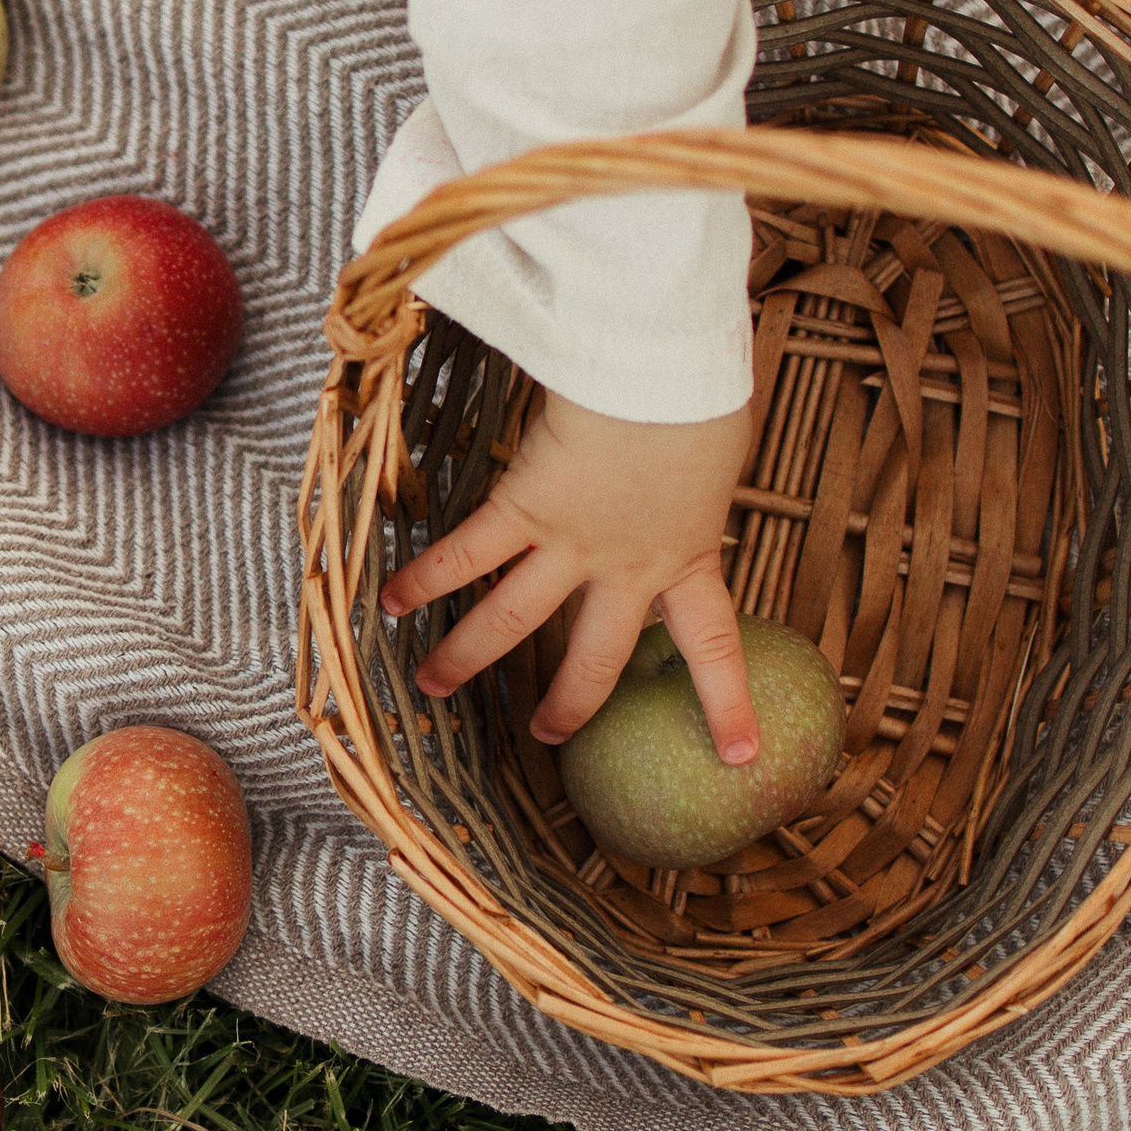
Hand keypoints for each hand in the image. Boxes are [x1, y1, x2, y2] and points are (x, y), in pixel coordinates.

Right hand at [380, 390, 761, 761]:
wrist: (661, 372)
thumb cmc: (700, 394)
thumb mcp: (719, 453)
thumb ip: (696, 479)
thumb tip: (697, 458)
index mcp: (685, 557)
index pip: (712, 646)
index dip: (727, 703)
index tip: (738, 757)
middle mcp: (625, 568)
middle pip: (593, 659)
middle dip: (569, 703)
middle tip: (547, 735)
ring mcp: (571, 545)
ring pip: (511, 620)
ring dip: (466, 656)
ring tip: (430, 685)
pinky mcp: (525, 509)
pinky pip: (467, 554)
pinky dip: (425, 578)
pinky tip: (393, 601)